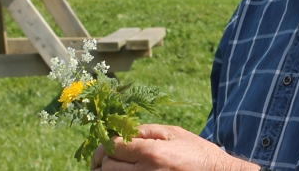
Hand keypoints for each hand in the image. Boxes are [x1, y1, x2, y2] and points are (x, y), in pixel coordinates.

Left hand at [90, 124, 258, 170]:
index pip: (112, 147)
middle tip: (104, 157)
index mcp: (150, 152)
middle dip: (103, 160)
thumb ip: (145, 131)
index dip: (104, 144)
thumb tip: (121, 130)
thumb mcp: (172, 133)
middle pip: (107, 167)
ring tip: (111, 166)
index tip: (106, 144)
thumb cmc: (195, 151)